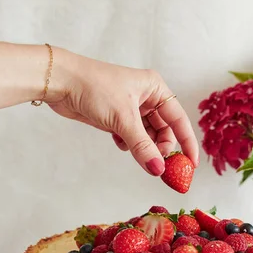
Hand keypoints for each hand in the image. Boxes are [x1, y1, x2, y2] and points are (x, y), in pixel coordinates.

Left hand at [47, 49, 199, 174]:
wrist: (61, 82)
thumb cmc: (94, 88)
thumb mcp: (123, 119)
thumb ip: (142, 146)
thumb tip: (158, 170)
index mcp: (155, 88)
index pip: (179, 120)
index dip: (187, 142)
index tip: (191, 164)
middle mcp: (146, 97)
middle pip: (164, 130)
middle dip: (162, 149)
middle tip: (159, 166)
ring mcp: (131, 108)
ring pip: (147, 136)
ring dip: (144, 148)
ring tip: (139, 156)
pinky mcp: (116, 117)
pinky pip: (132, 137)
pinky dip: (130, 145)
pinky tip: (120, 144)